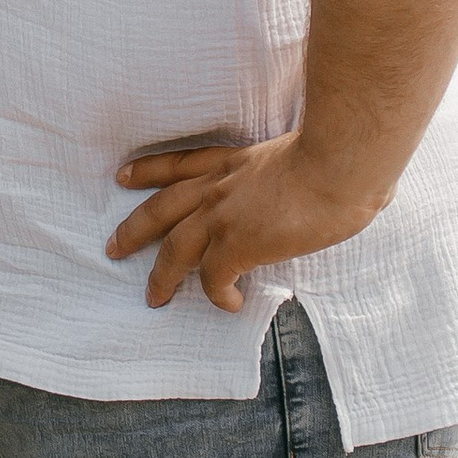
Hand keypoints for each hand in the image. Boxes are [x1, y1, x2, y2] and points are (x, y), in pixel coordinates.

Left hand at [108, 132, 385, 312]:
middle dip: (133, 229)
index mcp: (235, 161)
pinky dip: (217, 295)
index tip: (123, 175)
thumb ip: (302, 170)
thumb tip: (341, 186)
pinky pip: (212, 278)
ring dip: (160, 275)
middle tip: (113, 247)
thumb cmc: (345, 153)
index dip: (148, 171)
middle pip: (160, 208)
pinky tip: (229, 304)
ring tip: (153, 296)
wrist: (343, 160)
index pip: (180, 163)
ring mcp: (224, 214)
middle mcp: (220, 185)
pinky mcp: (237, 243)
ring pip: (173, 248)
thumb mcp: (307, 153)